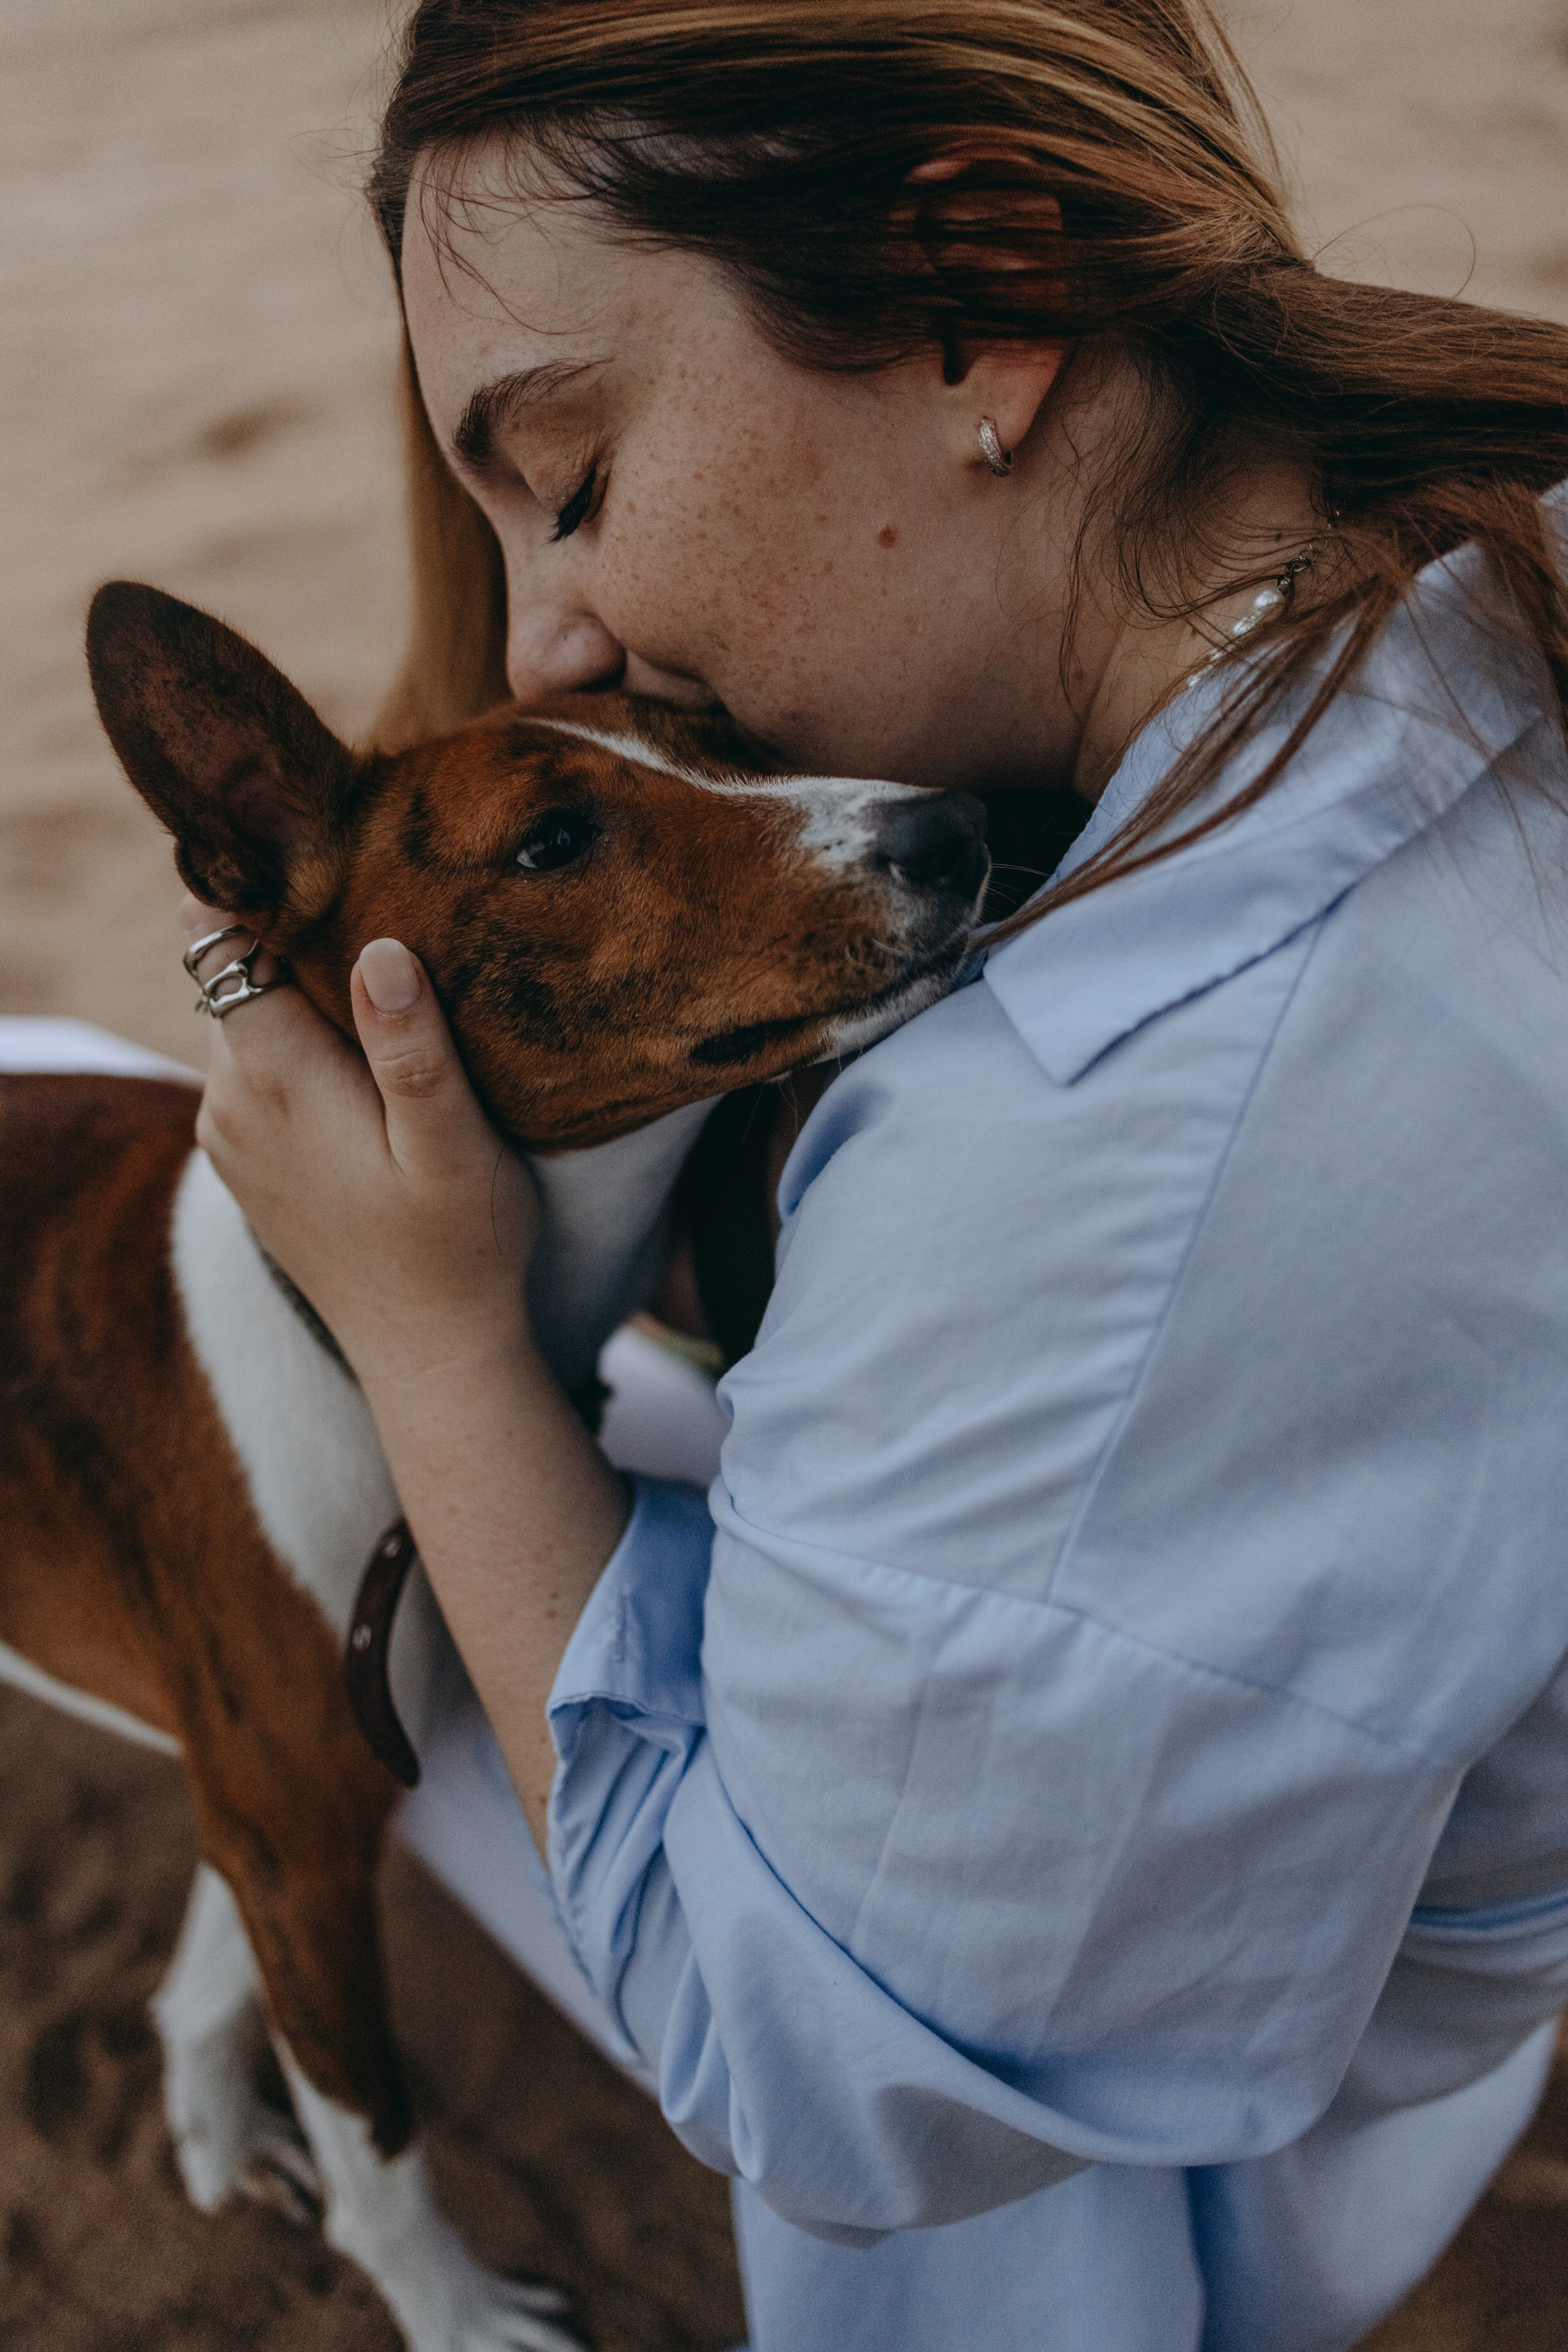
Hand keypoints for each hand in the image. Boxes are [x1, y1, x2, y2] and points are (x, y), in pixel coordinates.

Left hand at [183, 897, 540, 1399]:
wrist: (429, 1354)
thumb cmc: (461, 1248)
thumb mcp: (455, 1145)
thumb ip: (413, 1049)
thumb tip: (380, 949)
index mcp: (274, 1077)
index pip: (225, 937)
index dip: (266, 886)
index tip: (328, 855)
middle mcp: (228, 1098)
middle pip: (236, 972)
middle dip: (294, 935)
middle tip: (381, 905)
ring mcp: (227, 1132)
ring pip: (244, 1019)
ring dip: (299, 995)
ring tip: (380, 981)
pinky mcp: (242, 1158)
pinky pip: (252, 1068)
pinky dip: (293, 1047)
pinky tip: (357, 1062)